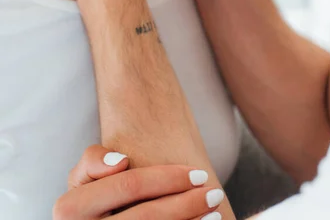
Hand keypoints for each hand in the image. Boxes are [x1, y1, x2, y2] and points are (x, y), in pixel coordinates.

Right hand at [54, 145, 223, 219]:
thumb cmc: (90, 203)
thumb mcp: (81, 180)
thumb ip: (92, 162)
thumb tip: (120, 161)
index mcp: (69, 209)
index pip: (128, 185)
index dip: (167, 177)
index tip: (198, 173)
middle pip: (147, 216)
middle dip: (187, 202)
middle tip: (214, 192)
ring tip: (214, 211)